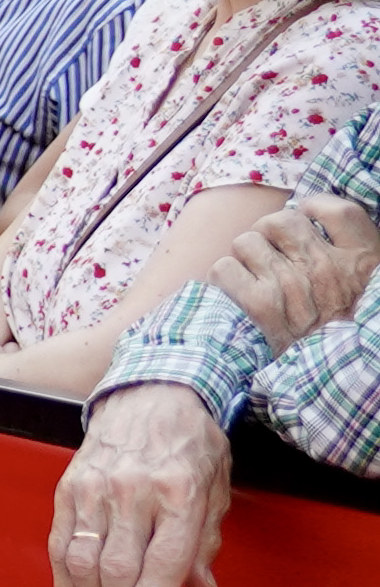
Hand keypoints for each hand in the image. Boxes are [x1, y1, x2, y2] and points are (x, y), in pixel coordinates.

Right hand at [51, 385, 234, 586]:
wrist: (149, 392)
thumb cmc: (190, 442)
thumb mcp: (217, 484)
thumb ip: (207, 538)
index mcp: (180, 489)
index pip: (165, 554)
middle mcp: (134, 490)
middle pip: (119, 565)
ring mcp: (95, 489)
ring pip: (84, 559)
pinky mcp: (69, 489)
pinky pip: (59, 543)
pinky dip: (62, 580)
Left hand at [211, 196, 379, 344]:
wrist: (325, 378)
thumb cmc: (337, 326)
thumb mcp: (362, 285)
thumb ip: (346, 250)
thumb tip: (310, 215)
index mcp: (360, 260)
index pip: (337, 209)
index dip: (314, 207)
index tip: (305, 220)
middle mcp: (326, 268)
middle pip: (281, 219)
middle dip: (269, 233)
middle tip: (271, 254)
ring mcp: (292, 284)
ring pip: (246, 241)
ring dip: (244, 257)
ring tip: (255, 277)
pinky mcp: (259, 303)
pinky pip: (225, 267)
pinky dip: (225, 278)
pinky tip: (238, 292)